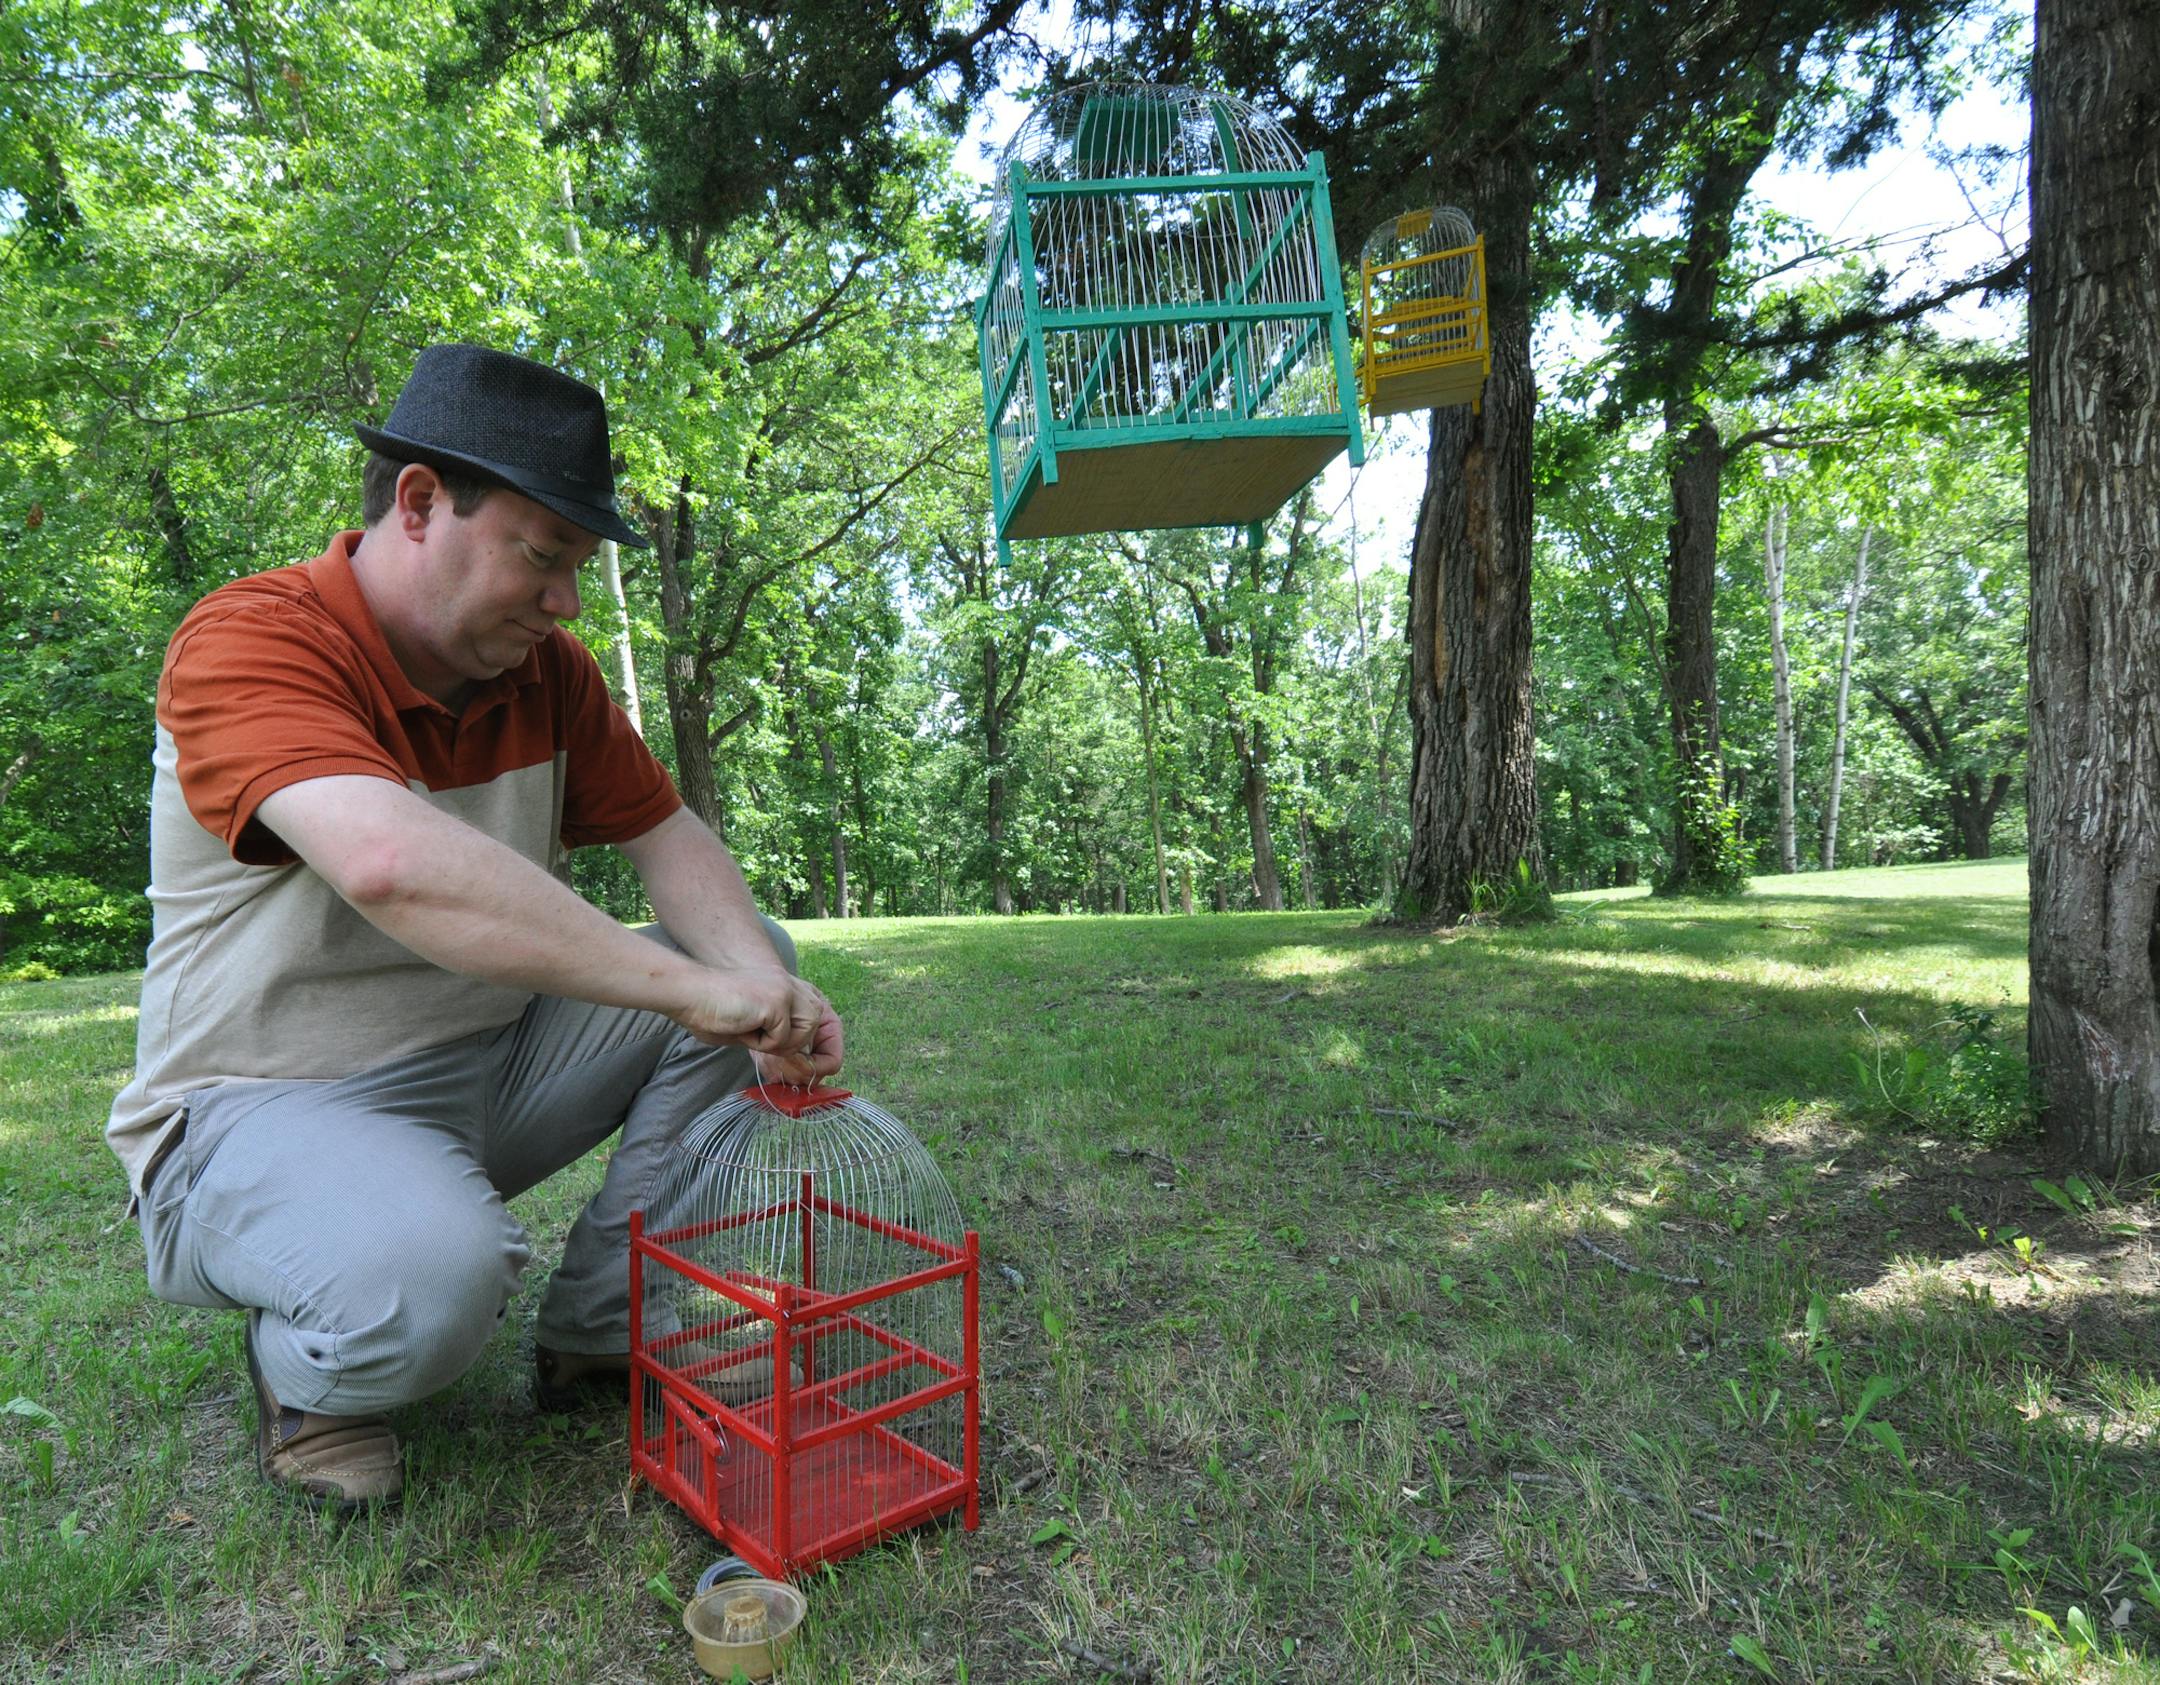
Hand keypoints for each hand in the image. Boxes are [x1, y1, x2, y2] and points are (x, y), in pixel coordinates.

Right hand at [671, 965, 843, 1081]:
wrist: (688, 993)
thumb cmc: (709, 1011)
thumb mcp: (751, 1025)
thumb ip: (775, 1034)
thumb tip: (798, 1064)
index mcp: (784, 985)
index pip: (816, 1013)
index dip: (810, 1038)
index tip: (801, 1058)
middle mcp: (789, 983)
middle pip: (816, 1023)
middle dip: (796, 1045)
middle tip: (766, 1048)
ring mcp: (785, 990)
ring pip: (804, 1032)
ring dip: (777, 1044)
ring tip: (750, 1033)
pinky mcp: (777, 1001)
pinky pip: (782, 1038)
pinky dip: (761, 1044)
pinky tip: (742, 1027)